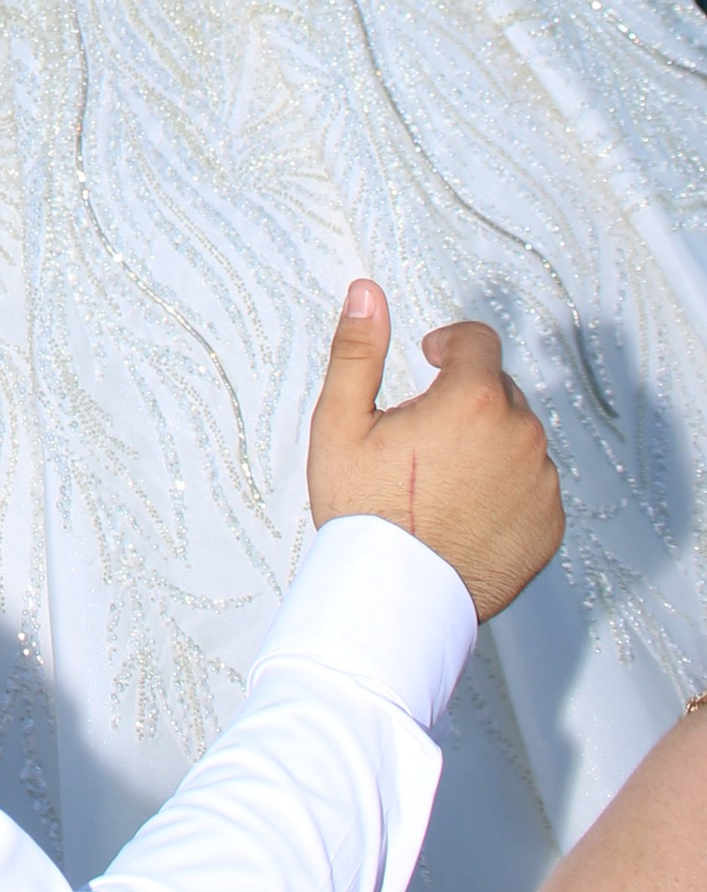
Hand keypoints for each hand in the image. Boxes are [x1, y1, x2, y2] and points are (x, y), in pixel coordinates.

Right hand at [307, 282, 563, 623]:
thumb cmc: (364, 512)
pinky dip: (506, 486)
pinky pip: (533, 485)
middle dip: (465, 399)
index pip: (478, 341)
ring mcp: (541, 483)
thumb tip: (366, 295)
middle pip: (500, 390)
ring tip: (442, 477)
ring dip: (488, 442)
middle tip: (422, 436)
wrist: (395, 596)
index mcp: (473, 400)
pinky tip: (466, 507)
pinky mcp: (550, 525)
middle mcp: (520, 436)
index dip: (449, 344)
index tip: (431, 359)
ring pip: (518, 438)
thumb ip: (358, 350)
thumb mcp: (341, 423)